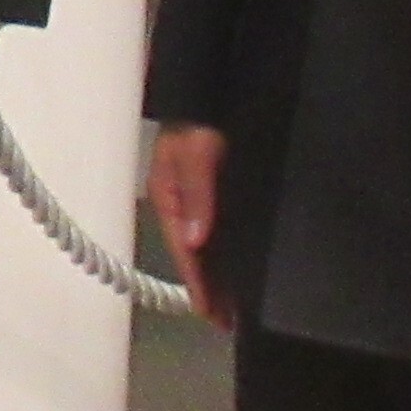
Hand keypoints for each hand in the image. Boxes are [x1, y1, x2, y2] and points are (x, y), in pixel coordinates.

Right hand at [146, 123, 231, 330]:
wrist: (206, 88)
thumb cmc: (198, 120)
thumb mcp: (195, 153)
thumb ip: (197, 194)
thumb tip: (196, 240)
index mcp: (170, 198)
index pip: (185, 252)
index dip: (199, 284)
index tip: (212, 314)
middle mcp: (181, 204)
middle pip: (194, 255)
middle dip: (208, 288)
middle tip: (228, 323)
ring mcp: (196, 199)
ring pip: (206, 246)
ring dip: (219, 274)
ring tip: (235, 306)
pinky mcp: (213, 191)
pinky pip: (218, 230)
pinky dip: (226, 252)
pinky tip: (240, 264)